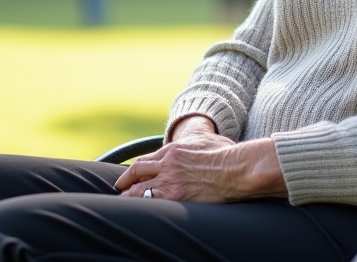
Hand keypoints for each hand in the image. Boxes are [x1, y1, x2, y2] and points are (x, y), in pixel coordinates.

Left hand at [114, 133, 285, 202]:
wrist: (236, 167)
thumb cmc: (228, 155)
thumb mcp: (207, 142)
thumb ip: (197, 145)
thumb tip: (204, 146)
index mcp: (173, 150)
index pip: (146, 160)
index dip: (136, 170)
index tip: (131, 176)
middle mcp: (167, 163)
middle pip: (136, 172)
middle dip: (125, 182)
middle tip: (120, 189)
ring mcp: (169, 180)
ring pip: (138, 191)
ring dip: (129, 198)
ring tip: (123, 204)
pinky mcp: (175, 196)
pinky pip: (150, 202)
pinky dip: (141, 207)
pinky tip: (137, 213)